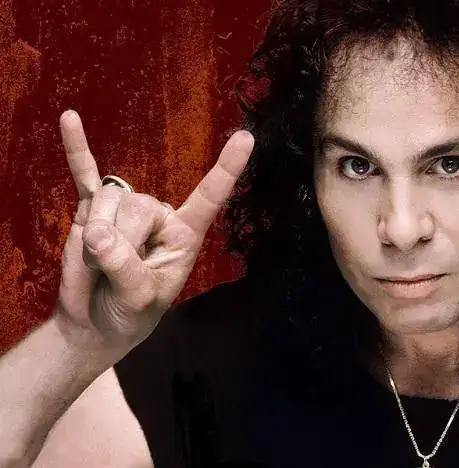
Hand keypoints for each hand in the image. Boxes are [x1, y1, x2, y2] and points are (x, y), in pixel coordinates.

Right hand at [53, 110, 253, 353]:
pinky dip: (76, 149)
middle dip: (119, 243)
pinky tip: (70, 119)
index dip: (227, 169)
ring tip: (98, 263)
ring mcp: (124, 209)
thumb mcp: (138, 300)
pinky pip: (84, 174)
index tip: (246, 137)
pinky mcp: (91, 209)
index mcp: (184, 235)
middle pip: (138, 206)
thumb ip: (124, 267)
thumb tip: (97, 233)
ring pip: (108, 199)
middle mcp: (159, 215)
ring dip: (94, 237)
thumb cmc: (129, 314)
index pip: (209, 198)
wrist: (94, 322)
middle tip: (113, 274)